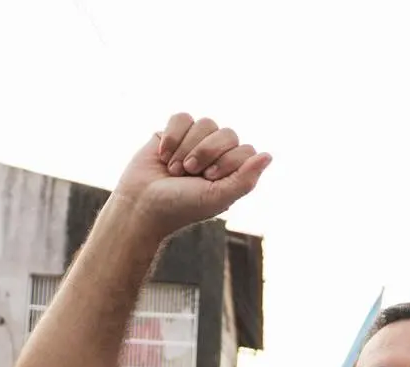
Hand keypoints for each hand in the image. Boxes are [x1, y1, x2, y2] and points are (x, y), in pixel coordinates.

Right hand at [113, 113, 271, 239]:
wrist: (141, 204)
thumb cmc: (181, 206)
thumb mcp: (218, 197)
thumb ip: (245, 179)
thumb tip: (269, 155)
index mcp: (232, 171)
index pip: (246, 150)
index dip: (228, 160)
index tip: (209, 178)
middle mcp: (217, 155)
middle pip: (227, 133)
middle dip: (206, 153)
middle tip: (189, 172)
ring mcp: (194, 142)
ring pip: (205, 123)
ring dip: (187, 147)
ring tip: (174, 169)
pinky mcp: (173, 133)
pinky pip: (183, 117)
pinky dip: (172, 136)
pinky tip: (163, 154)